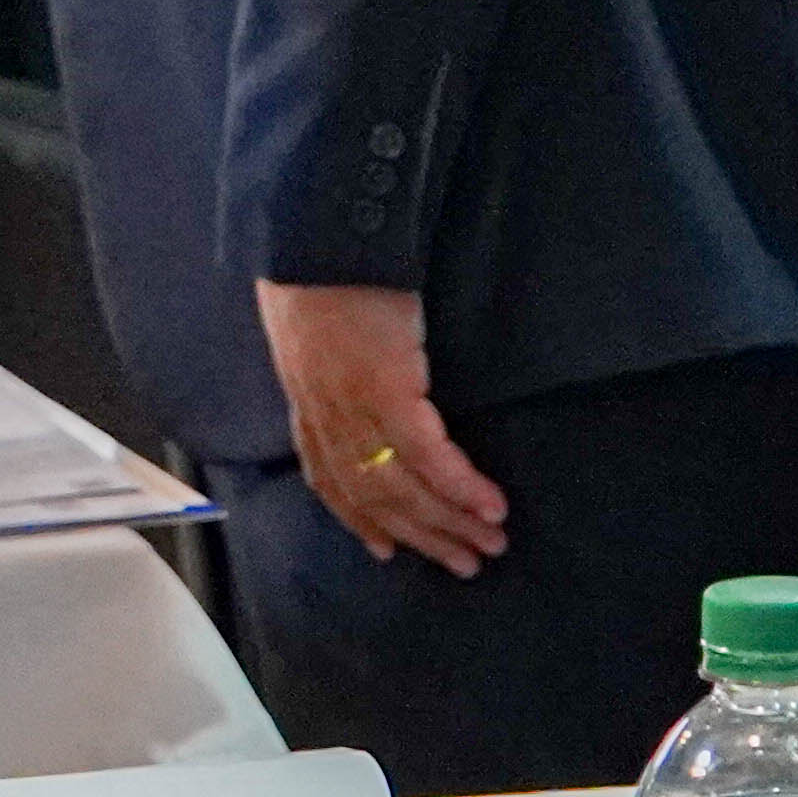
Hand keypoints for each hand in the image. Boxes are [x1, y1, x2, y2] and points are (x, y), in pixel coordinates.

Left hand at [258, 279, 508, 575]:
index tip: (386, 549)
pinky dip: (460, 487)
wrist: (320, 234)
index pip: (331, 480)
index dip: (359, 520)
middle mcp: (327, 417)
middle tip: (464, 563)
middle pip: (373, 497)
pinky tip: (489, 505)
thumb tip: (352, 377)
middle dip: (422, 536)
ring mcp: (354, 407)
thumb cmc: (320, 270)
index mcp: (308, 403)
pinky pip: (428, 455)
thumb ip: (330, 363)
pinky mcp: (387, 389)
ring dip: (450, 523)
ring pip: (403, 487)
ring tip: (490, 543)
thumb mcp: (312, 328)